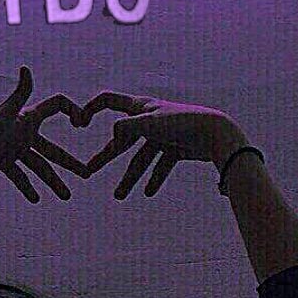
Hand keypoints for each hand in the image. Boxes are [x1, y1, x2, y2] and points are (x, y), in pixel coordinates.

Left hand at [0, 66, 87, 203]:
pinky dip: (26, 187)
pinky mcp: (1, 161)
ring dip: (53, 182)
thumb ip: (20, 92)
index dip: (72, 110)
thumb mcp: (6, 112)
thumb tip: (26, 67)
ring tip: (67, 197)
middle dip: (70, 163)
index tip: (82, 124)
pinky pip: (19, 176)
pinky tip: (36, 199)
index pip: (57, 106)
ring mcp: (13, 147)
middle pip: (52, 149)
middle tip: (87, 174)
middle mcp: (23, 132)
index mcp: (28, 117)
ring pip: (38, 167)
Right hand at [76, 91, 248, 198]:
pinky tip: (148, 192)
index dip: (90, 108)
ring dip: (130, 178)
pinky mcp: (176, 148)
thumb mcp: (150, 122)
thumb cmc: (183, 122)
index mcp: (139, 106)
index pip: (107, 101)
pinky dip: (155, 179)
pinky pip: (161, 166)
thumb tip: (113, 135)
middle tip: (88, 171)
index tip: (79, 123)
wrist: (218, 132)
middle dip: (106, 156)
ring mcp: (163, 135)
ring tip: (119, 196)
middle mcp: (149, 119)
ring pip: (141, 159)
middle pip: (122, 140)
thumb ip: (127, 127)